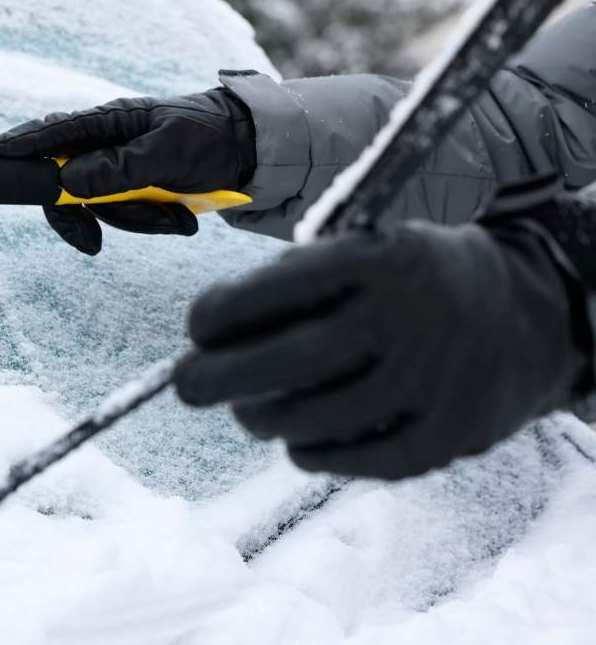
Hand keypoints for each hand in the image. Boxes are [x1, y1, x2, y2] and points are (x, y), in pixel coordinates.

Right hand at [0, 91, 255, 254]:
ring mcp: (118, 167)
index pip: (48, 135)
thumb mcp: (168, 152)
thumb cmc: (210, 138)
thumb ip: (117, 168)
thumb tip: (67, 180)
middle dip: (83, 215)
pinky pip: (124, 215)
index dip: (12, 148)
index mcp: (108, 121)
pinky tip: (179, 218)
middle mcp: (105, 143)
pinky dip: (150, 222)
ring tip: (177, 219)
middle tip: (94, 242)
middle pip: (63, 183)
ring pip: (97, 206)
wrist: (253, 150)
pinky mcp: (134, 188)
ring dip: (136, 220)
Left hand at [172, 219, 591, 479]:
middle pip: (290, 360)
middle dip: (220, 377)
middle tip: (189, 385)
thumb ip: (293, 285)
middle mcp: (407, 317)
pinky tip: (299, 440)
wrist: (522, 316)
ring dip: (262, 417)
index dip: (220, 313)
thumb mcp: (362, 252)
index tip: (197, 328)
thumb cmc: (408, 283)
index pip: (278, 288)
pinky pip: (354, 460)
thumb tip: (207, 338)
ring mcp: (431, 382)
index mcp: (379, 259)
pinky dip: (312, 453)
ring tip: (250, 409)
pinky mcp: (446, 437)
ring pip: (313, 417)